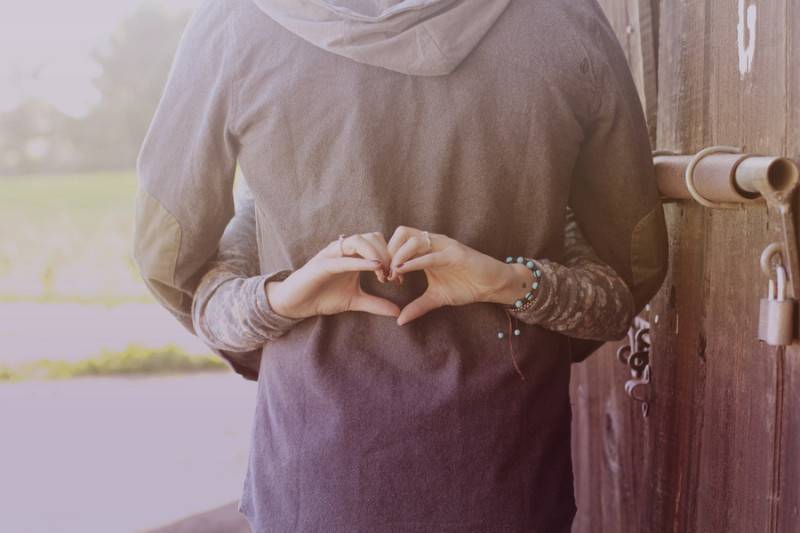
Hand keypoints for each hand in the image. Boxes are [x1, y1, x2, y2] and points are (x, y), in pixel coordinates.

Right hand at [266, 232, 401, 319]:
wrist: (296, 303)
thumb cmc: (323, 297)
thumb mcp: (355, 300)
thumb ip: (375, 304)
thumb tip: (398, 312)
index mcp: (353, 254)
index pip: (378, 243)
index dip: (392, 257)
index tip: (399, 279)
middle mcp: (343, 250)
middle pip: (373, 237)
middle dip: (387, 254)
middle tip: (393, 276)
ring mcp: (332, 254)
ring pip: (359, 241)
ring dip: (376, 254)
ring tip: (383, 273)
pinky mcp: (322, 264)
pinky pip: (344, 258)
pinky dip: (360, 261)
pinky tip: (375, 266)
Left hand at [387, 226, 532, 325]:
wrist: (493, 284)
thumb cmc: (466, 286)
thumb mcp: (436, 297)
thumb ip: (417, 306)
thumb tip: (399, 320)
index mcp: (427, 248)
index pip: (399, 240)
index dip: (387, 255)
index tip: (384, 276)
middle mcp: (434, 242)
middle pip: (402, 233)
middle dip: (389, 252)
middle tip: (385, 273)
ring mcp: (444, 246)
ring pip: (413, 241)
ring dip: (398, 257)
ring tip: (393, 274)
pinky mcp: (455, 254)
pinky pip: (430, 255)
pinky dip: (414, 262)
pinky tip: (402, 271)